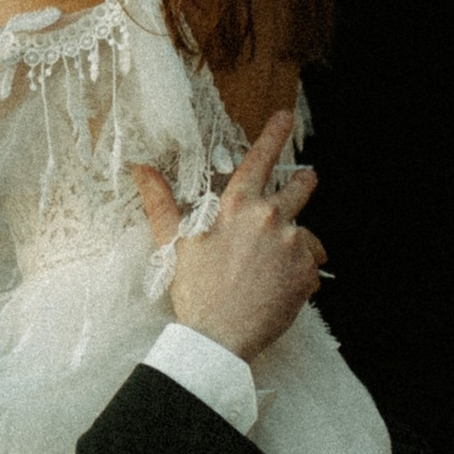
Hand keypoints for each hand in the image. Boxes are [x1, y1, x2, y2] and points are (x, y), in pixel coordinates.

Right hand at [135, 111, 321, 365]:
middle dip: (304, 181)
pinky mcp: (307, 272)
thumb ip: (162, 203)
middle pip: (298, 189)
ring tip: (276, 263)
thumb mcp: (175, 243)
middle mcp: (270, 218)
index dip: (273, 136)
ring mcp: (292, 244)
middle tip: (307, 178)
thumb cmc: (196, 291)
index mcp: (237, 207)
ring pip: (306, 233)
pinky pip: (311, 265)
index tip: (285, 117)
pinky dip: (301, 273)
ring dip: (297, 242)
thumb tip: (142, 169)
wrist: (220, 337)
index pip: (259, 161)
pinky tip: (280, 288)